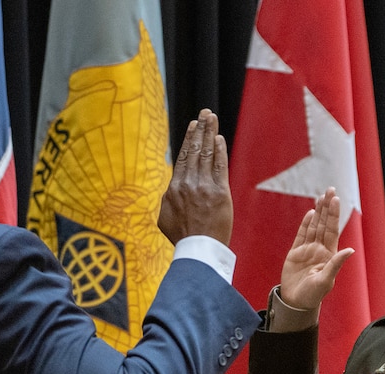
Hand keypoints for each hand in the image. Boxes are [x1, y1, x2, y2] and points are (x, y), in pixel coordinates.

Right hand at [158, 109, 232, 245]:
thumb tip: (170, 191)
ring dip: (210, 133)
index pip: (183, 157)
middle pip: (195, 150)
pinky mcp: (220, 193)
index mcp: (174, 188)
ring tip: (212, 118)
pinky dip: (219, 151)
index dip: (190, 139)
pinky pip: (219, 166)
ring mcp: (204, 187)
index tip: (193, 125)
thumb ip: (167, 200)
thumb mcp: (165, 218)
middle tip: (205, 113)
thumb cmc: (182, 237)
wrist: (198, 249)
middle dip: (200, 129)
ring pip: (206, 154)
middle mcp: (188, 183)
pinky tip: (220, 139)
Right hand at [279, 188, 353, 308]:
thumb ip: (336, 264)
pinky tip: (310, 213)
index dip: (333, 214)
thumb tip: (351, 250)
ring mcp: (307, 250)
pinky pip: (301, 235)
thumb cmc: (312, 295)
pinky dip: (305, 224)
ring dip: (317, 212)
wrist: (295, 302)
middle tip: (330, 190)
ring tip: (321, 197)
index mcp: (329, 254)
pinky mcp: (295, 253)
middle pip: (323, 224)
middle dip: (327, 207)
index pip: (332, 230)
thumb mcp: (325, 280)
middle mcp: (319, 249)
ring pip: (313, 226)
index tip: (336, 199)